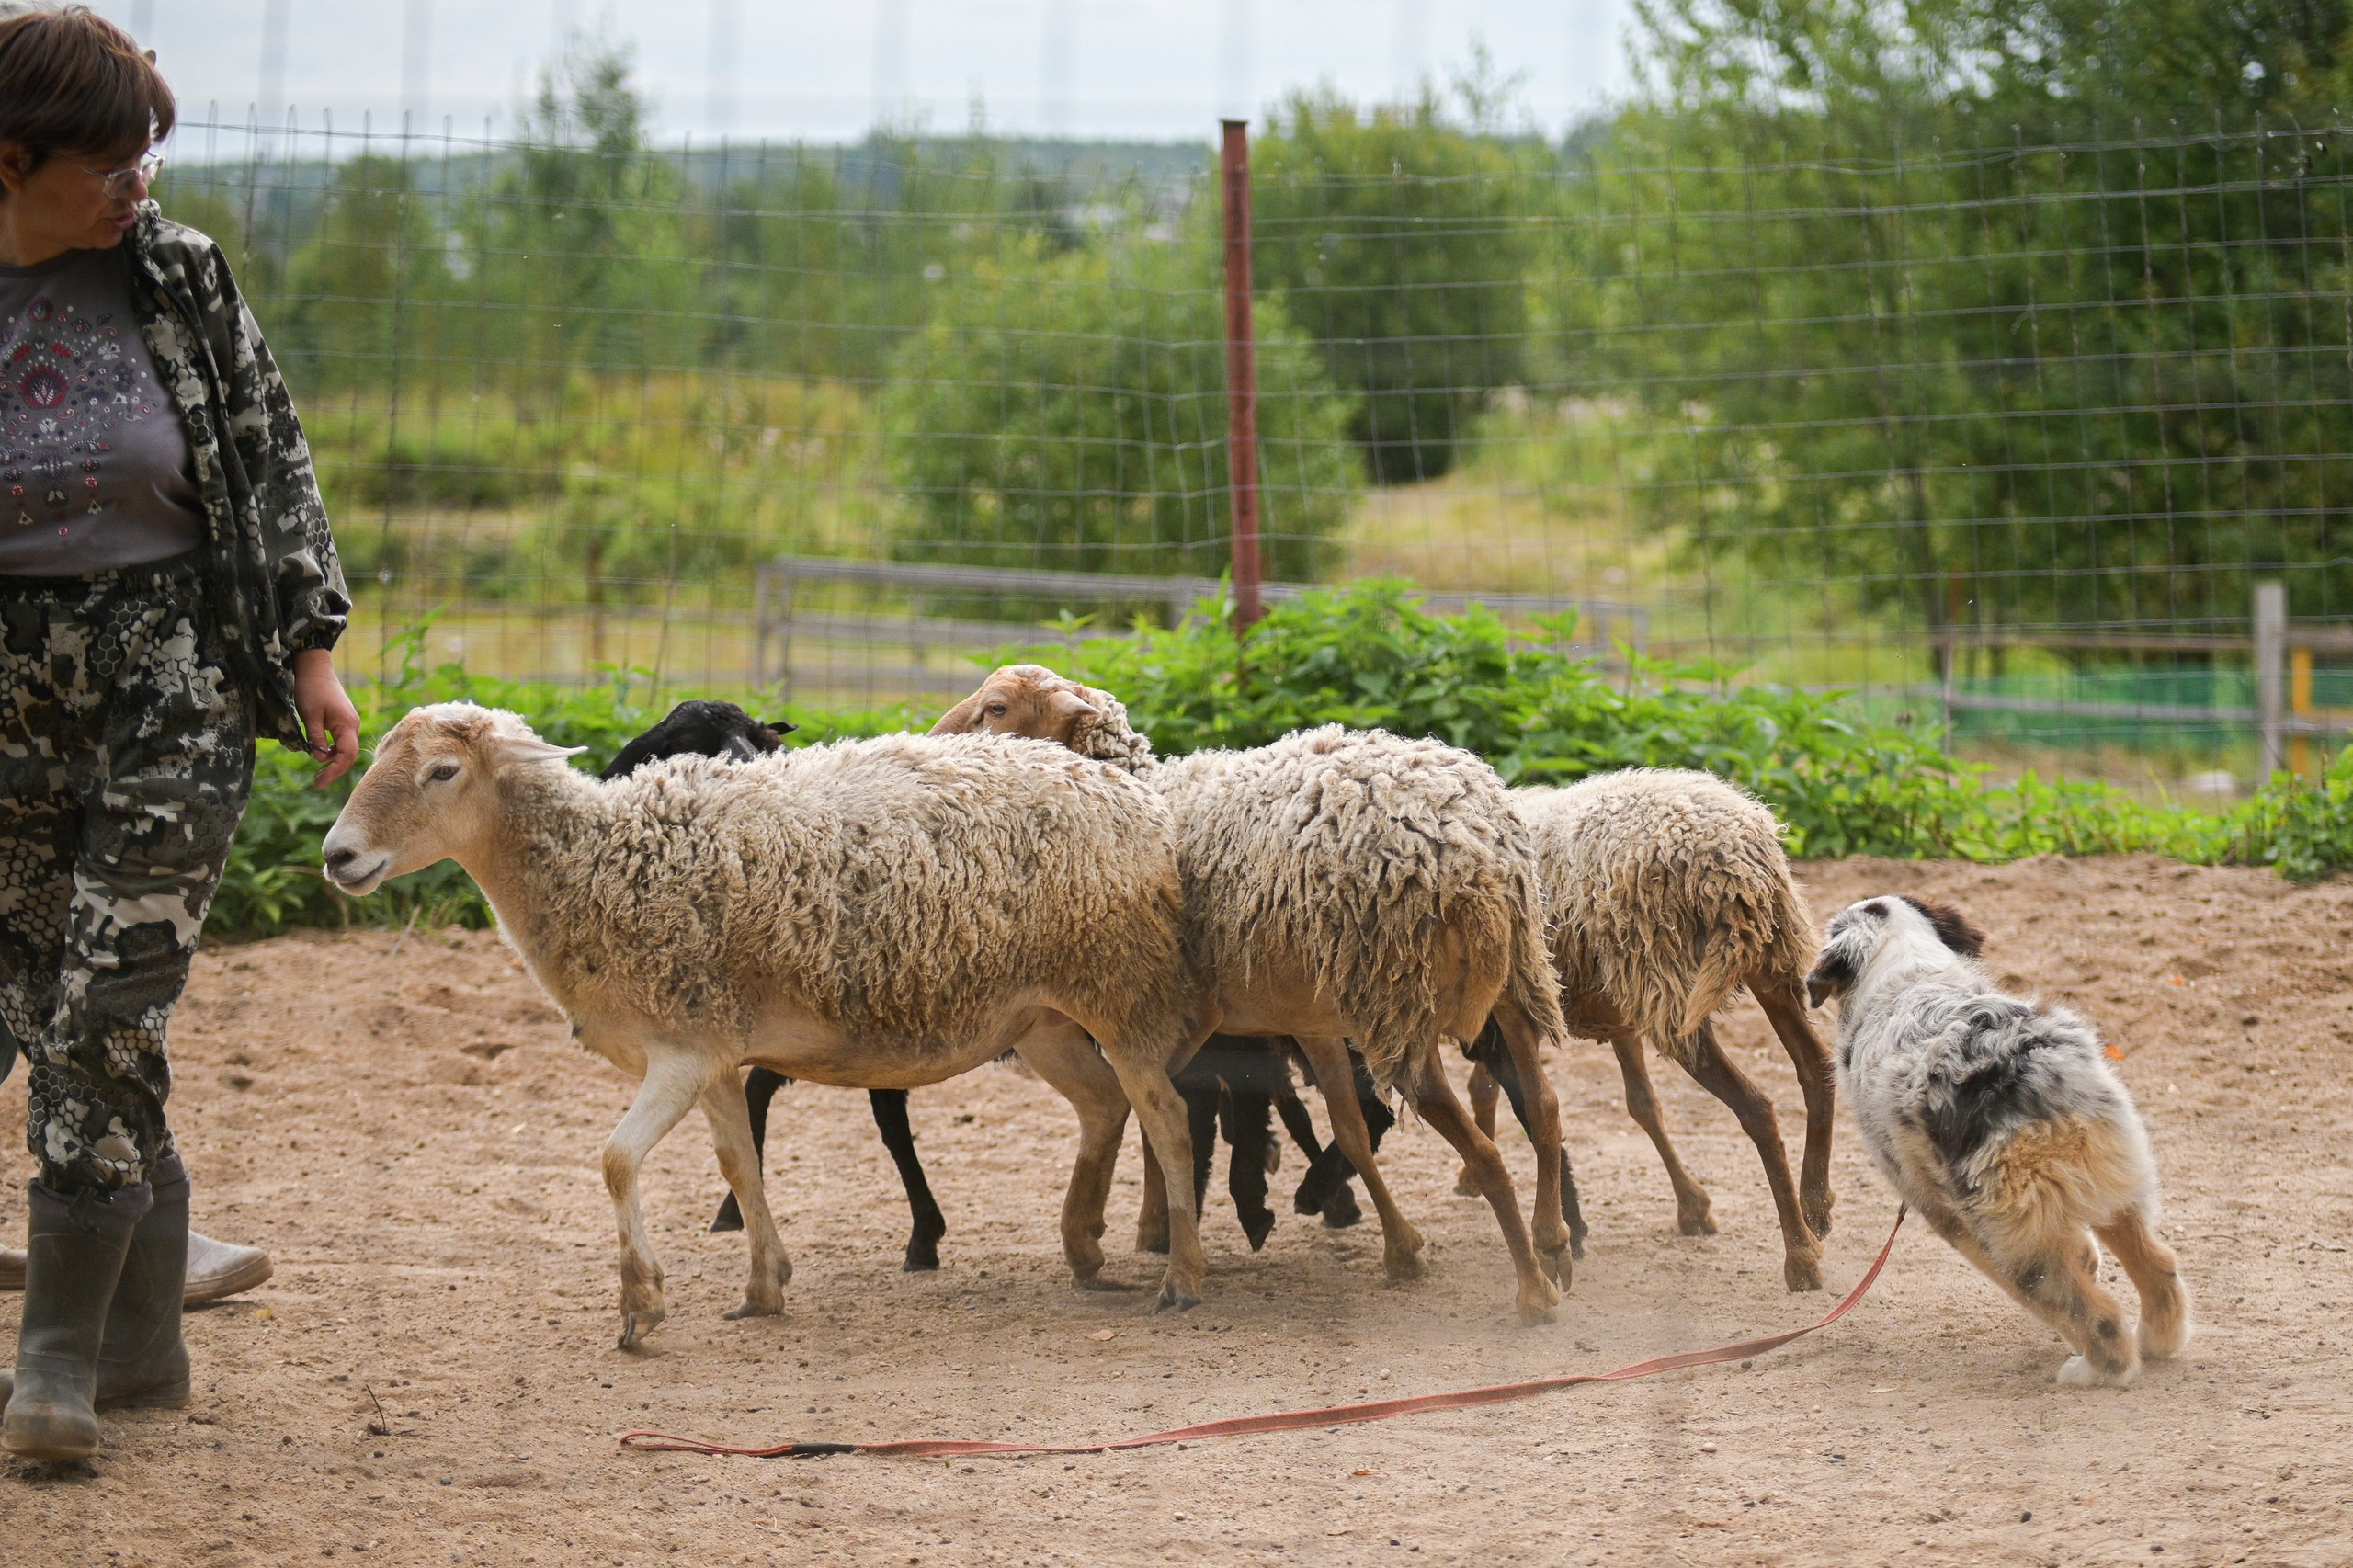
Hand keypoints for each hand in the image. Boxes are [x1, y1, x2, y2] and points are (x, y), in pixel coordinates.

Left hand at [291, 648, 360, 785]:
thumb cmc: (311, 688)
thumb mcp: (309, 715)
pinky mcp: (343, 719)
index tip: (320, 782)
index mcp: (347, 724)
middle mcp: (352, 725)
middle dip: (334, 770)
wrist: (315, 666)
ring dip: (332, 760)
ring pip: (345, 748)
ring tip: (317, 770)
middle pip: (348, 754)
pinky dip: (332, 750)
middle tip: (317, 782)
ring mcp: (349, 722)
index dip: (335, 771)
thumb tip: (318, 759)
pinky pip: (341, 740)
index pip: (347, 755)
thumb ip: (315, 738)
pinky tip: (320, 753)